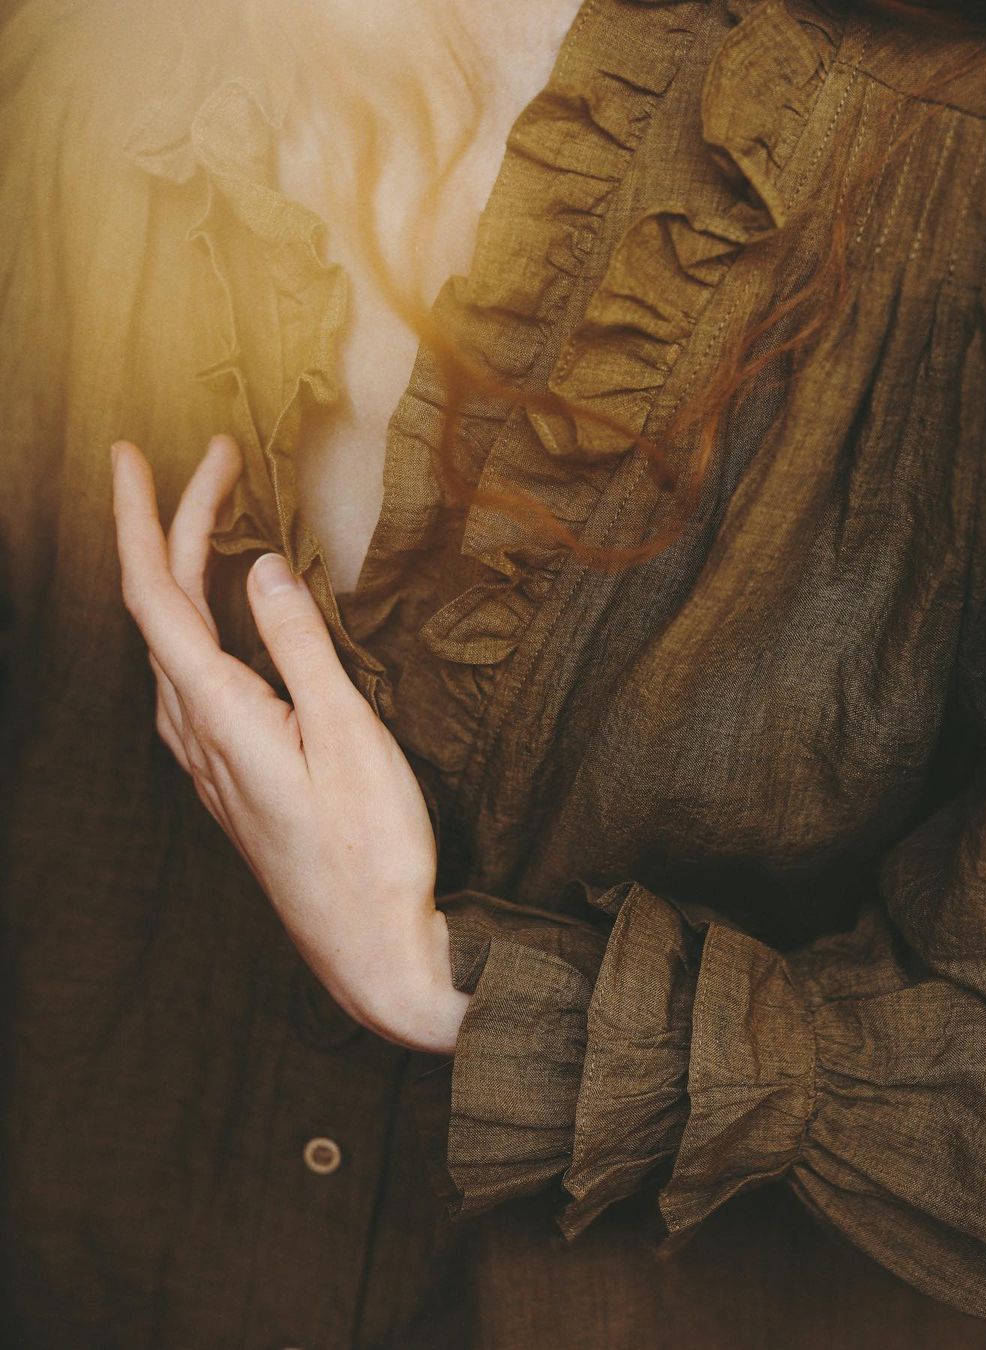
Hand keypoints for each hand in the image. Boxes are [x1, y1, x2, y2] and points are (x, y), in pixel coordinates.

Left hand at [110, 434, 468, 1054]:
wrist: (372, 952)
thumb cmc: (370, 852)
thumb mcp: (346, 737)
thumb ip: (298, 648)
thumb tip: (263, 568)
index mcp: (217, 718)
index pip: (153, 595)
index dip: (140, 518)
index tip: (133, 453)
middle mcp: (194, 736)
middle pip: (163, 610)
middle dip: (180, 525)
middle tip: (217, 460)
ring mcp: (207, 761)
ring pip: (174, 643)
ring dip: (188, 571)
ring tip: (218, 517)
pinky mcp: (230, 777)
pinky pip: (194, 677)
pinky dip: (203, 620)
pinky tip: (228, 617)